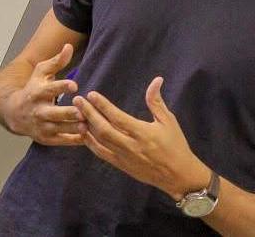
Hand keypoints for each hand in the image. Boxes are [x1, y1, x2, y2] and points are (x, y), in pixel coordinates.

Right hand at [7, 43, 84, 145]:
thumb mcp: (42, 72)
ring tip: (89, 124)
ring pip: (59, 129)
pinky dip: (74, 140)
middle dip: (69, 112)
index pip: (50, 89)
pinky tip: (88, 137)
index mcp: (38, 93)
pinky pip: (62, 141)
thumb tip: (68, 46)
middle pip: (55, 113)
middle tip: (84, 110)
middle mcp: (38, 111)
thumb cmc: (33, 88)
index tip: (75, 85)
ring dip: (74, 128)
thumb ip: (57, 61)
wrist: (14, 113)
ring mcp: (42, 126)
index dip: (62, 87)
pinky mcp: (46, 139)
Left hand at [73, 77, 210, 200]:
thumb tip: (156, 80)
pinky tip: (84, 133)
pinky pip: (102, 154)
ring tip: (77, 114)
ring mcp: (124, 157)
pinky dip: (91, 143)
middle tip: (77, 100)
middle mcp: (130, 145)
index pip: (117, 117)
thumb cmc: (175, 144)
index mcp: (142, 133)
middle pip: (103, 129)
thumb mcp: (168, 120)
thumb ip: (156, 101)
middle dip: (89, 113)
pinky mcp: (121, 165)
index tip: (92, 94)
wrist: (177, 174)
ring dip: (87, 127)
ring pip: (100, 141)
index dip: (103, 106)